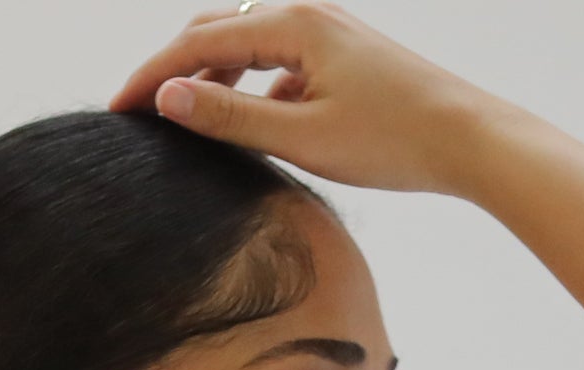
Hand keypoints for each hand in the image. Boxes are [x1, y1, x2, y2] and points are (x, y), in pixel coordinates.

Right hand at [104, 1, 503, 197]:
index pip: (198, 43)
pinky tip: (250, 127)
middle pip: (217, 31)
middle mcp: (308, 14)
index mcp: (293, 23)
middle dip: (174, 70)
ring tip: (184, 122)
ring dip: (211, 80)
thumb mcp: (300, 136)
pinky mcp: (342, 58)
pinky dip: (251, 90)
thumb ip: (230, 117)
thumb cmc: (392, 141)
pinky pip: (279, 66)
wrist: (467, 139)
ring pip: (247, 48)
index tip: (117, 110)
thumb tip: (168, 97)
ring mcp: (327, 34)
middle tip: (139, 114)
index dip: (152, 77)